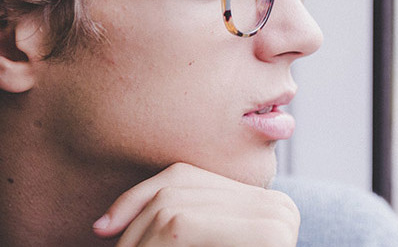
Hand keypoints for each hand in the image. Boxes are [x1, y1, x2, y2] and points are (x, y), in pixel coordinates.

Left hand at [92, 162, 299, 246]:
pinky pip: (180, 226)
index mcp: (263, 204)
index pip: (182, 176)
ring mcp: (276, 221)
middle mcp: (278, 206)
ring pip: (172, 211)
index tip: (102, 229)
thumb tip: (105, 223)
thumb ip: (181, 224)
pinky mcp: (266, 238)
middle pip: (175, 192)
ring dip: (138, 242)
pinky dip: (151, 246)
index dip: (134, 199)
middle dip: (132, 225)